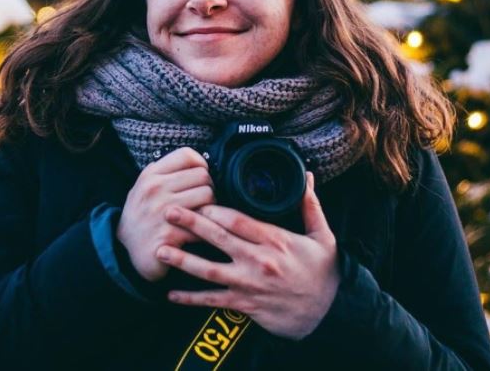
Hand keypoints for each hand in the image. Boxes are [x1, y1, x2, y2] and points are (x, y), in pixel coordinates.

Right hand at [117, 147, 215, 281]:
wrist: (123, 251)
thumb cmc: (142, 214)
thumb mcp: (144, 186)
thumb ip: (165, 171)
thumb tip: (198, 161)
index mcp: (151, 175)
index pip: (187, 155)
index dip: (200, 165)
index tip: (198, 179)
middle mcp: (155, 189)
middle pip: (203, 176)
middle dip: (208, 188)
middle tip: (203, 201)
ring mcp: (162, 212)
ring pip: (208, 197)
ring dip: (210, 208)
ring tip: (202, 216)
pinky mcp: (169, 235)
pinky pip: (203, 223)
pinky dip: (205, 229)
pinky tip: (197, 233)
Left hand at [155, 172, 339, 339]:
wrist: (328, 313)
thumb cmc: (324, 272)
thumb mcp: (323, 236)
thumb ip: (310, 206)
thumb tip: (307, 177)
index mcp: (274, 241)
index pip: (238, 221)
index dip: (215, 209)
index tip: (197, 197)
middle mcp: (258, 261)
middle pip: (218, 239)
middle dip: (191, 224)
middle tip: (168, 211)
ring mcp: (249, 285)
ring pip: (209, 271)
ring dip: (183, 260)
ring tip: (160, 249)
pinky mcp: (245, 305)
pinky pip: (213, 301)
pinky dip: (191, 298)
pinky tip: (171, 293)